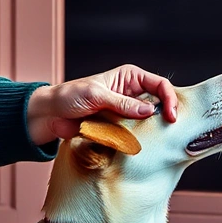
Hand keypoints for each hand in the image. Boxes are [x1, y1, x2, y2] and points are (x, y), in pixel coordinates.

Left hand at [27, 64, 179, 143]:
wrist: (49, 115)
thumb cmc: (68, 96)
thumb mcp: (96, 96)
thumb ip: (122, 103)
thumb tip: (148, 111)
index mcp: (129, 77)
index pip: (160, 85)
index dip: (170, 99)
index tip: (171, 117)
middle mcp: (131, 93)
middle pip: (159, 104)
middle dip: (165, 116)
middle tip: (170, 131)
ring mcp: (126, 112)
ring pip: (148, 122)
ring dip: (150, 131)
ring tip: (154, 139)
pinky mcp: (119, 128)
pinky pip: (134, 135)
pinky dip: (137, 140)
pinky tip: (137, 145)